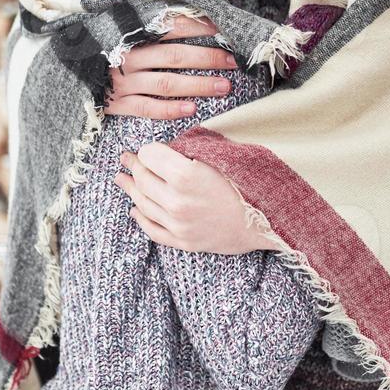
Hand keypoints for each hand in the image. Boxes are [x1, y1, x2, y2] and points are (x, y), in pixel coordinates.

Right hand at [105, 16, 237, 119]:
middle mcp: (126, 57)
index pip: (171, 27)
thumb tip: (192, 16)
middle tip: (233, 62)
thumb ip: (148, 25)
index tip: (224, 32)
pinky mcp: (116, 105)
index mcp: (130, 35)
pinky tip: (192, 110)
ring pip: (166, 84)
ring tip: (223, 86)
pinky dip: (171, 110)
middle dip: (207, 58)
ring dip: (197, 85)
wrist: (64, 74)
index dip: (199, 29)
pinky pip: (147, 109)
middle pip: (174, 56)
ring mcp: (121, 82)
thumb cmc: (100, 50)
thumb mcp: (118, 30)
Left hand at [114, 141, 284, 253]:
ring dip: (130, 189)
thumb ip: (192, 150)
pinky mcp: (183, 241)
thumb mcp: (222, 157)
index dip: (149, 149)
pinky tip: (135, 208)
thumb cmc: (248, 184)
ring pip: (142, 203)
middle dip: (134, 165)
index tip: (150, 148)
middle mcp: (177, 201)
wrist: (267, 222)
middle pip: (143, 178)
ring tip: (122, 179)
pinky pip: (152, 230)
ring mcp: (178, 224)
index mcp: (186, 176)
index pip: (150, 155)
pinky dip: (141, 218)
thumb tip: (168, 147)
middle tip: (127, 158)